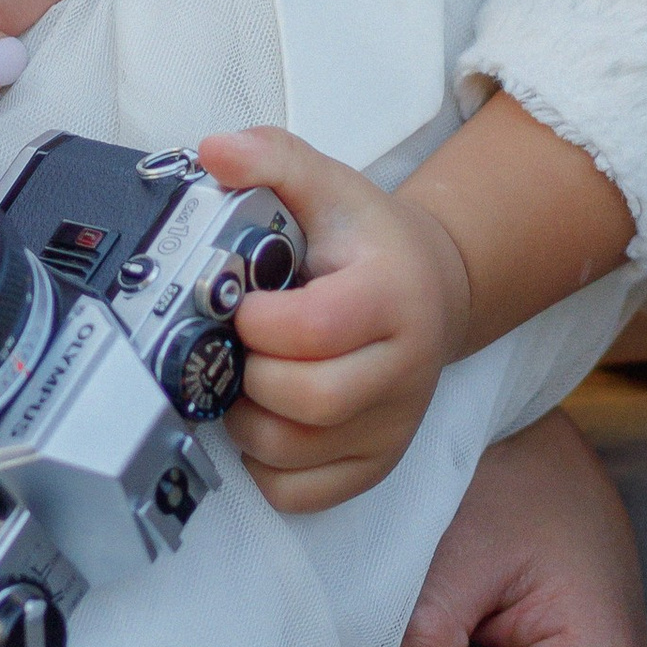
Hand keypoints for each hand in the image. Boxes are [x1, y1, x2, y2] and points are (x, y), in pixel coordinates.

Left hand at [199, 128, 468, 512]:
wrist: (431, 286)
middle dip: (252, 374)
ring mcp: (394, 423)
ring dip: (249, 422)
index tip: (247, 303)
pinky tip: (268, 420)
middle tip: (241, 347)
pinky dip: (266, 466)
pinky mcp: (377, 463)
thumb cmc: (367, 241)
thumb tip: (214, 152)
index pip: (317, 329)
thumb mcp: (326, 185)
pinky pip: (302, 494)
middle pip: (311, 400)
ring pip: (299, 453)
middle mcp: (406, 368)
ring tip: (247, 380)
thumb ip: (272, 158)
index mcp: (393, 295)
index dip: (260, 322)